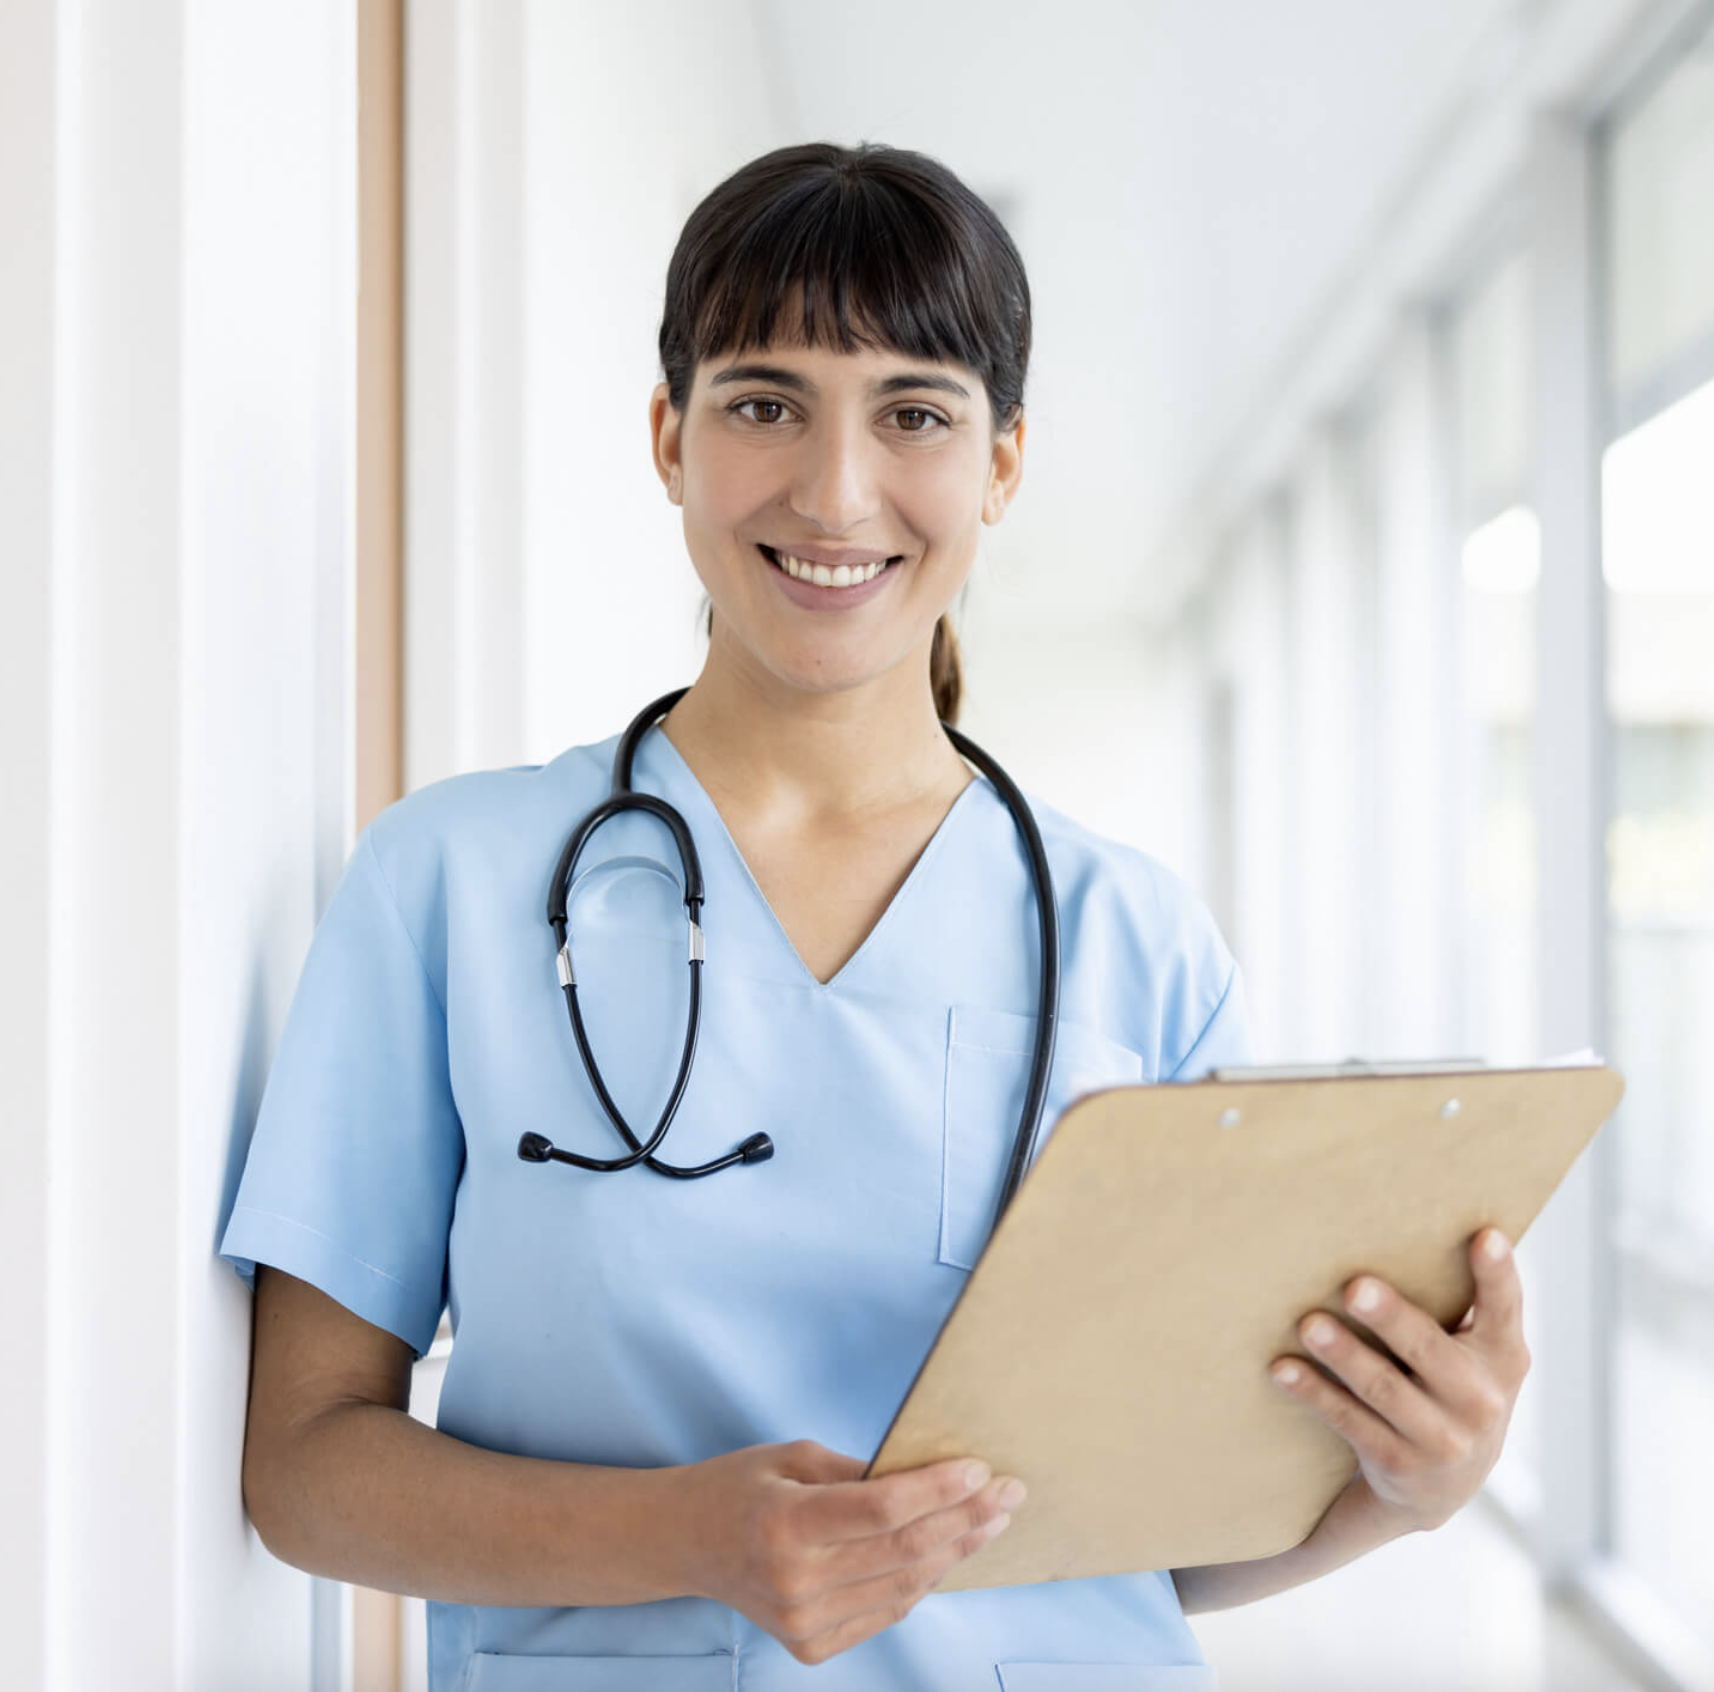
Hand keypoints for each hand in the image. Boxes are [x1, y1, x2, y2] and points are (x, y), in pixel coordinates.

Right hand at [669, 1439, 1021, 1664]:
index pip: (882, 1509)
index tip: (980, 1467)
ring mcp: (804, 1623)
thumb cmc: (741, 1487)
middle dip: (965, 1517)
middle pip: (903, 1549)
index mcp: (785, 1525)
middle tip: (1008, 1490)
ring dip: (956, 1550)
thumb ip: (857, 1471)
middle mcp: (796, 1582)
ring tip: (992, 1519)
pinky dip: (923, 1580)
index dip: (937, 1489)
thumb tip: (928, 1474)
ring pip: (904, 1585)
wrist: (686, 1545)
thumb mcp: (791, 1456)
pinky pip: (887, 1611)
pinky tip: (950, 1551)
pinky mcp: (811, 1646)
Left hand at [1268, 1228, 1529, 1532]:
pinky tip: (1282, 1369)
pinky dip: (1314, 1393)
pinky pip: (1349, 1421)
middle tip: (1355, 1287)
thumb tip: (1407, 1222)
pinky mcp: (1399, 1465)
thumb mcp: (1474, 1354)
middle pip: (1429, 1349)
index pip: (1504, 1308)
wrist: (1441, 1491)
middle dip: (1392, 1318)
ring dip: (1344, 1355)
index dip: (1497, 1273)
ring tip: (1308, 1325)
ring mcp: (1442, 1440)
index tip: (1484, 1235)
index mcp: (1504, 1357)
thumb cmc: (1449, 1387)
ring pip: (1383, 1388)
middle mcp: (1481, 1401)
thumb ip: (1460, 1306)